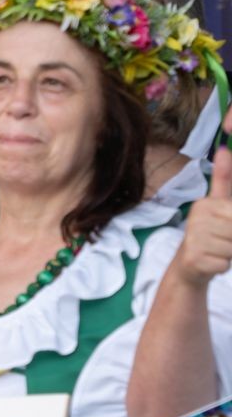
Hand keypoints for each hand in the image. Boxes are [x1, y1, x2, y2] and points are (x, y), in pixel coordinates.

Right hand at [171, 146, 231, 286]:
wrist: (188, 266)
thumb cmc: (209, 234)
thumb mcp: (218, 205)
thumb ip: (224, 179)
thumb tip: (224, 149)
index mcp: (205, 204)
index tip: (225, 227)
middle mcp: (196, 218)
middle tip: (223, 241)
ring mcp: (193, 239)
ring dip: (229, 254)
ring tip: (217, 251)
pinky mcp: (193, 259)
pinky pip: (224, 263)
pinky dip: (222, 266)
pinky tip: (211, 262)